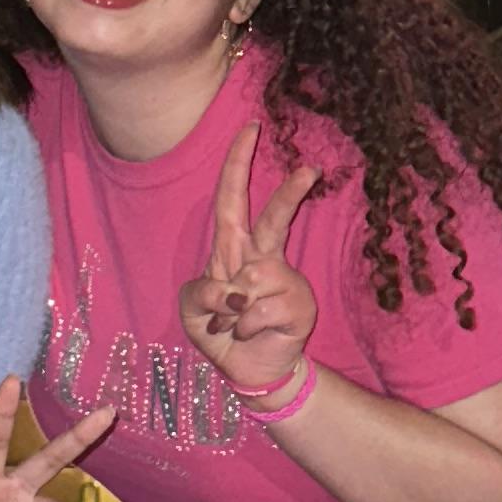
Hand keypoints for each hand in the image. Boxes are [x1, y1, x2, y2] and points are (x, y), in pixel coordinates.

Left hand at [178, 126, 321, 403]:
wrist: (251, 372)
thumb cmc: (220, 333)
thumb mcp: (191, 311)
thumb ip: (201, 293)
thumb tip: (236, 289)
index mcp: (231, 251)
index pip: (231, 199)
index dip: (237, 165)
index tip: (250, 130)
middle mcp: (260, 260)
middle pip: (273, 219)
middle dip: (291, 193)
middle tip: (310, 168)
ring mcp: (283, 281)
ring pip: (256, 277)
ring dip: (233, 310)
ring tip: (234, 325)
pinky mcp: (298, 305)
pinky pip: (261, 308)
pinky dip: (246, 326)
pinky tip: (250, 334)